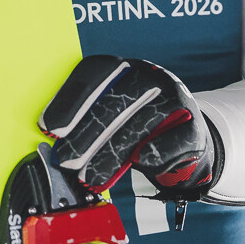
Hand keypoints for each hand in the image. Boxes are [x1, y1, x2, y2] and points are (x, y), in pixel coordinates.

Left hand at [39, 55, 220, 198]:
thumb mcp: (112, 113)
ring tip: (91, 176)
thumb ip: (86, 118)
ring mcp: (176, 100)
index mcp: (126, 67)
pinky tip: (140, 162)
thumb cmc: (137, 125)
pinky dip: (155, 152)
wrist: (186, 139)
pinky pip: (174, 139)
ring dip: (112, 153)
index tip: (50, 127)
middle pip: (116, 101)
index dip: (70, 99)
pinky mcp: (194, 126)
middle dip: (87, 135)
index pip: (95, 72)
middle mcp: (151, 76)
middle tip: (66, 160)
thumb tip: (50, 137)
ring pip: (142, 123)